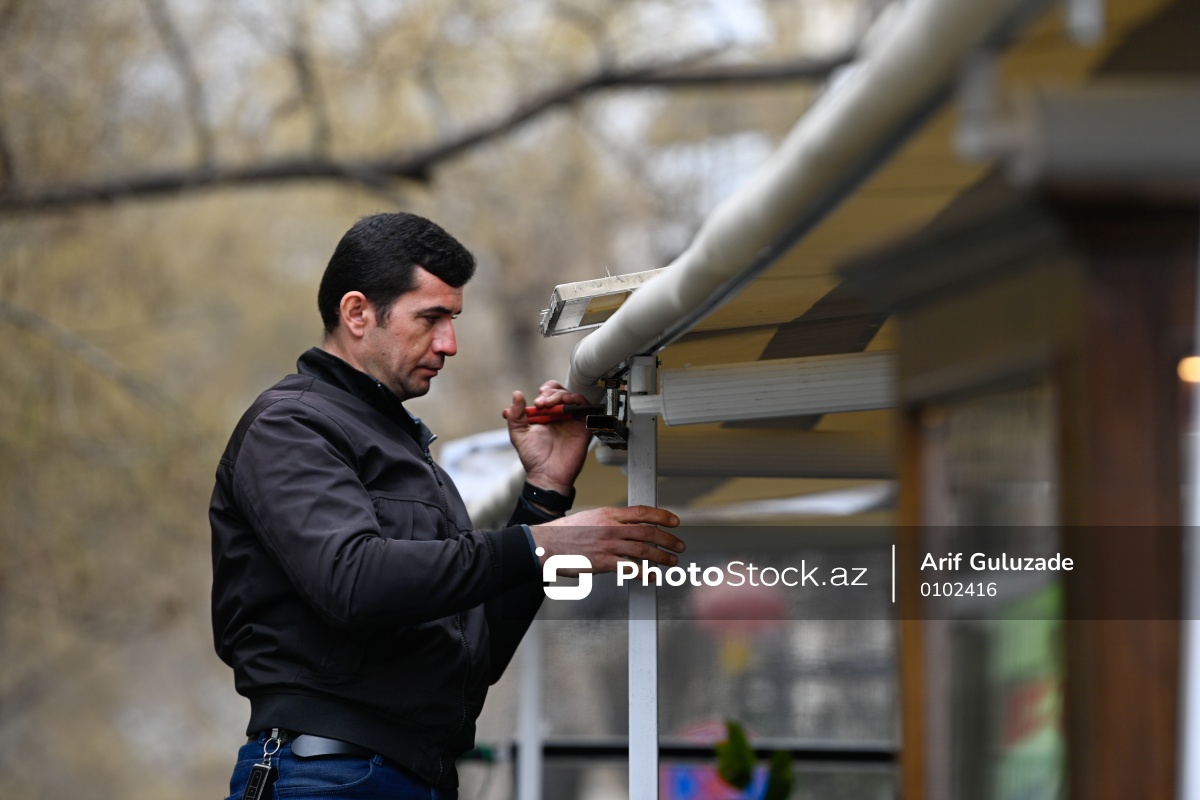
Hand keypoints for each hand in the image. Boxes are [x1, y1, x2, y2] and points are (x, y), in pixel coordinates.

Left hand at [503, 381, 591, 493]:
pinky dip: (578, 401)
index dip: (545, 391)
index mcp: (546, 416)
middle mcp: (560, 417)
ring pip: (573, 398)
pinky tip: (567, 403)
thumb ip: (516, 415)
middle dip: (551, 392)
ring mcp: (572, 421)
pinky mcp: (583, 427)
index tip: (537, 401)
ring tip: (551, 402)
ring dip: (561, 395)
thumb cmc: (534, 458)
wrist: (547, 474)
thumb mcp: (519, 434)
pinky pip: (586, 408)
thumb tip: (517, 395)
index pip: (549, 394)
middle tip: (541, 402)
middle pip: (561, 393)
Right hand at [530, 505, 683, 574]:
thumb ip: (610, 521)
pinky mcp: (603, 563)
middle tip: (678, 545)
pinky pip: (631, 569)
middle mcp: (611, 527)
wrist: (546, 545)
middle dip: (668, 539)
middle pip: (648, 532)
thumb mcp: (590, 518)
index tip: (674, 521)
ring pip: (644, 550)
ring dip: (662, 557)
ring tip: (671, 561)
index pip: (642, 512)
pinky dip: (645, 573)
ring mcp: (608, 545)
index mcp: (608, 513)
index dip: (662, 516)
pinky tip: (652, 576)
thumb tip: (629, 528)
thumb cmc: (565, 533)